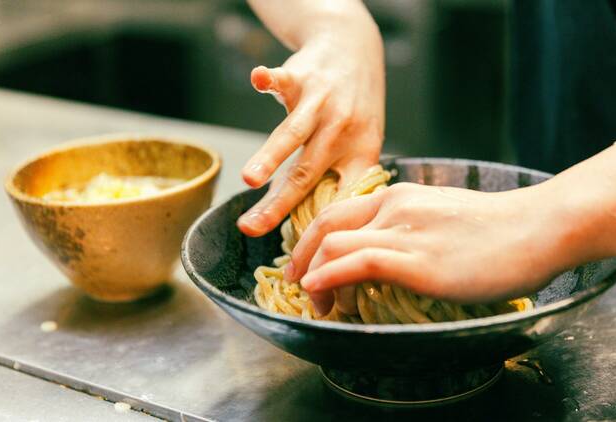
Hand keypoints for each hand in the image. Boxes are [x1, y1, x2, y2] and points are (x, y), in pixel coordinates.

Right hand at [237, 27, 384, 236]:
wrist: (355, 47)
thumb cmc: (355, 106)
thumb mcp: (364, 142)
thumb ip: (341, 178)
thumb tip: (318, 229)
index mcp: (360, 153)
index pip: (342, 195)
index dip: (324, 224)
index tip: (302, 251)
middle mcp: (342, 130)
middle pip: (307, 173)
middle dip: (279, 203)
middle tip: (253, 228)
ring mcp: (322, 102)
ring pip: (293, 134)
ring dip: (271, 156)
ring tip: (250, 180)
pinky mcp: (302, 76)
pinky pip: (283, 79)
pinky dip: (270, 79)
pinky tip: (258, 79)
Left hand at [285, 182, 575, 315]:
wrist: (539, 226)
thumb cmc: (501, 228)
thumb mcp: (446, 218)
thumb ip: (415, 228)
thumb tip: (397, 256)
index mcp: (401, 196)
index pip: (339, 212)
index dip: (314, 240)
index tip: (308, 264)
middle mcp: (395, 207)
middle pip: (325, 224)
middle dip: (301, 257)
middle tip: (297, 284)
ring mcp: (405, 232)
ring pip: (333, 244)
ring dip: (312, 277)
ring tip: (317, 304)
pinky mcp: (418, 260)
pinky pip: (356, 263)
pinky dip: (328, 278)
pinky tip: (318, 293)